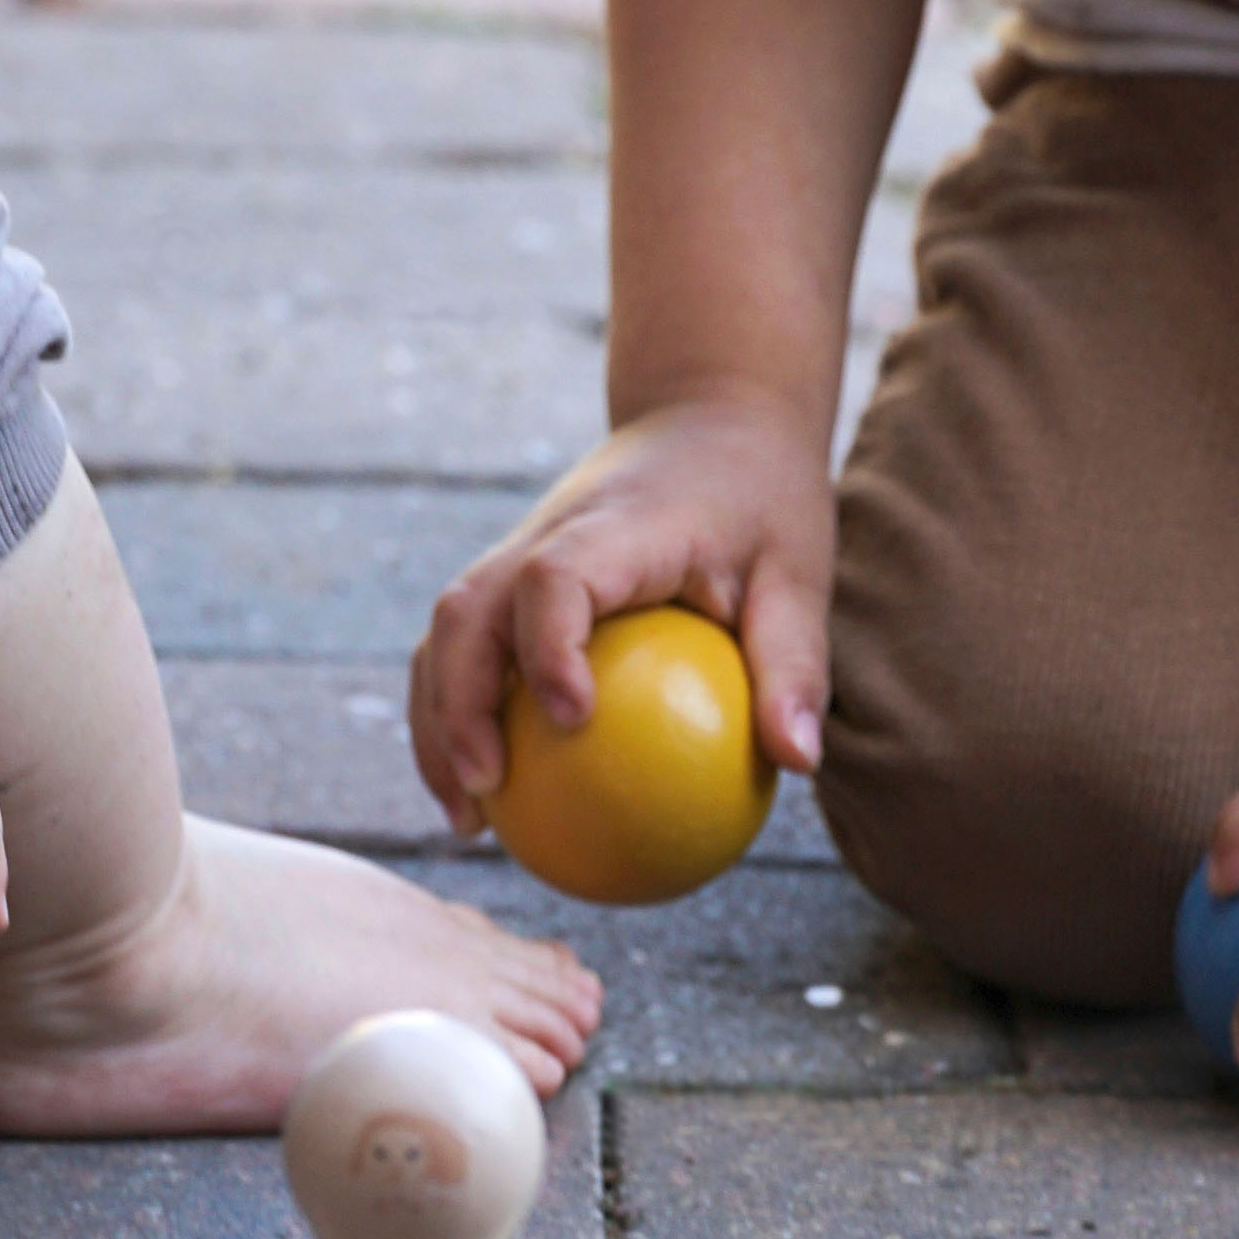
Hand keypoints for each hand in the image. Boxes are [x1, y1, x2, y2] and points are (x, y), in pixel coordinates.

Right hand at [410, 390, 836, 829]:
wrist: (709, 420)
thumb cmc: (762, 500)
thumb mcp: (798, 572)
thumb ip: (794, 661)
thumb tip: (799, 762)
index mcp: (618, 525)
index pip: (556, 576)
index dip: (548, 644)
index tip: (573, 719)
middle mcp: (547, 533)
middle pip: (465, 610)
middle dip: (458, 704)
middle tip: (488, 792)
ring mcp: (517, 552)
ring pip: (445, 634)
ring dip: (439, 721)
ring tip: (467, 818)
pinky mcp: (511, 579)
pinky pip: (463, 648)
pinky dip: (457, 715)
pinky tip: (491, 794)